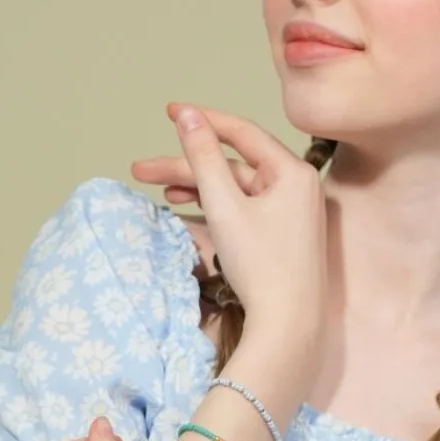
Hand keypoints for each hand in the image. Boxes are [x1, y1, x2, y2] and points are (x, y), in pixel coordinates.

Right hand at [133, 109, 330, 407]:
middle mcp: (297, 187)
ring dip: (198, 188)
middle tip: (142, 170)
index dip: (203, 120)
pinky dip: (216, 209)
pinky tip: (186, 210)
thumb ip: (204, 157)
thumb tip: (189, 115)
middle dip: (187, 167)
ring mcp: (292, 213)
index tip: (169, 111)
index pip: (242, 133)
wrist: (288, 328)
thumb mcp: (225, 206)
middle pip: (233, 166)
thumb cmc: (262, 266)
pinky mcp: (282, 236)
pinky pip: (244, 211)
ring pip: (236, 190)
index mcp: (293, 172)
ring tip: (160, 191)